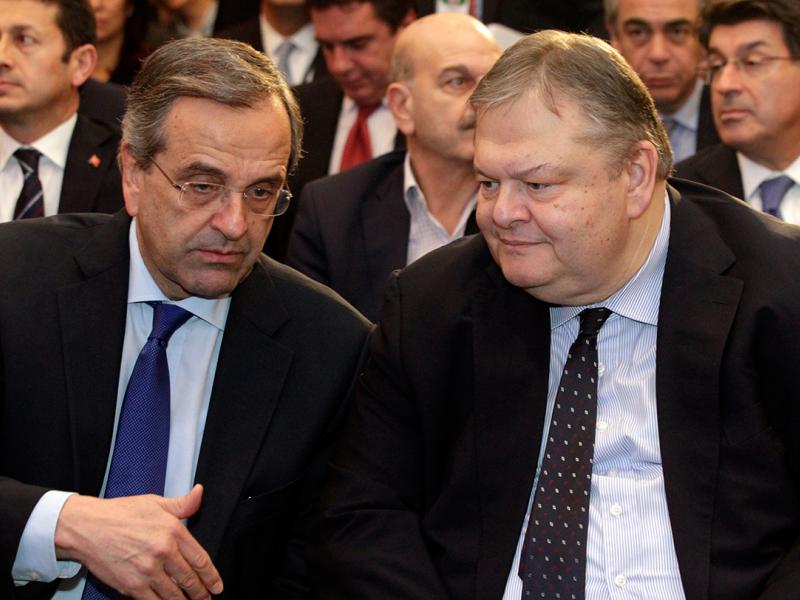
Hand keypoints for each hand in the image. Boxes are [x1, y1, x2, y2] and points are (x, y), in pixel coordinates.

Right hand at [55, 484, 222, 598]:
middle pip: (189, 580)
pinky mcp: (131, 585)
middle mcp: (163, 552)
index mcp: (172, 531)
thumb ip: (182, 504)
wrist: (86, 527)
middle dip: (201, 593)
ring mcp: (147, 571)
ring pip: (174, 595)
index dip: (211, 576)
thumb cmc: (120, 513)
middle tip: (207, 598)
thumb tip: (199, 493)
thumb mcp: (155, 503)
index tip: (217, 585)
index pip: (200, 559)